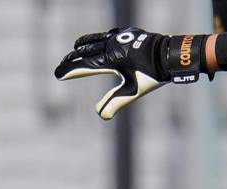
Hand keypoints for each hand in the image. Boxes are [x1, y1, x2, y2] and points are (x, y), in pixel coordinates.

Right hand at [55, 28, 208, 119]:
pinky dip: (100, 38)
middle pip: (87, 51)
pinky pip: (109, 35)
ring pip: (97, 40)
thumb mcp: (133, 91)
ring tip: (76, 47)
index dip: (70, 70)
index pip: (84, 65)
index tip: (57, 74)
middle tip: (63, 63)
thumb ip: (116, 102)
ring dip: (85, 44)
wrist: (169, 55)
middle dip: (73, 58)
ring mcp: (120, 37)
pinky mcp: (129, 33)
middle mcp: (111, 45)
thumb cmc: (152, 75)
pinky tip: (102, 39)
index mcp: (110, 58)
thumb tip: (101, 116)